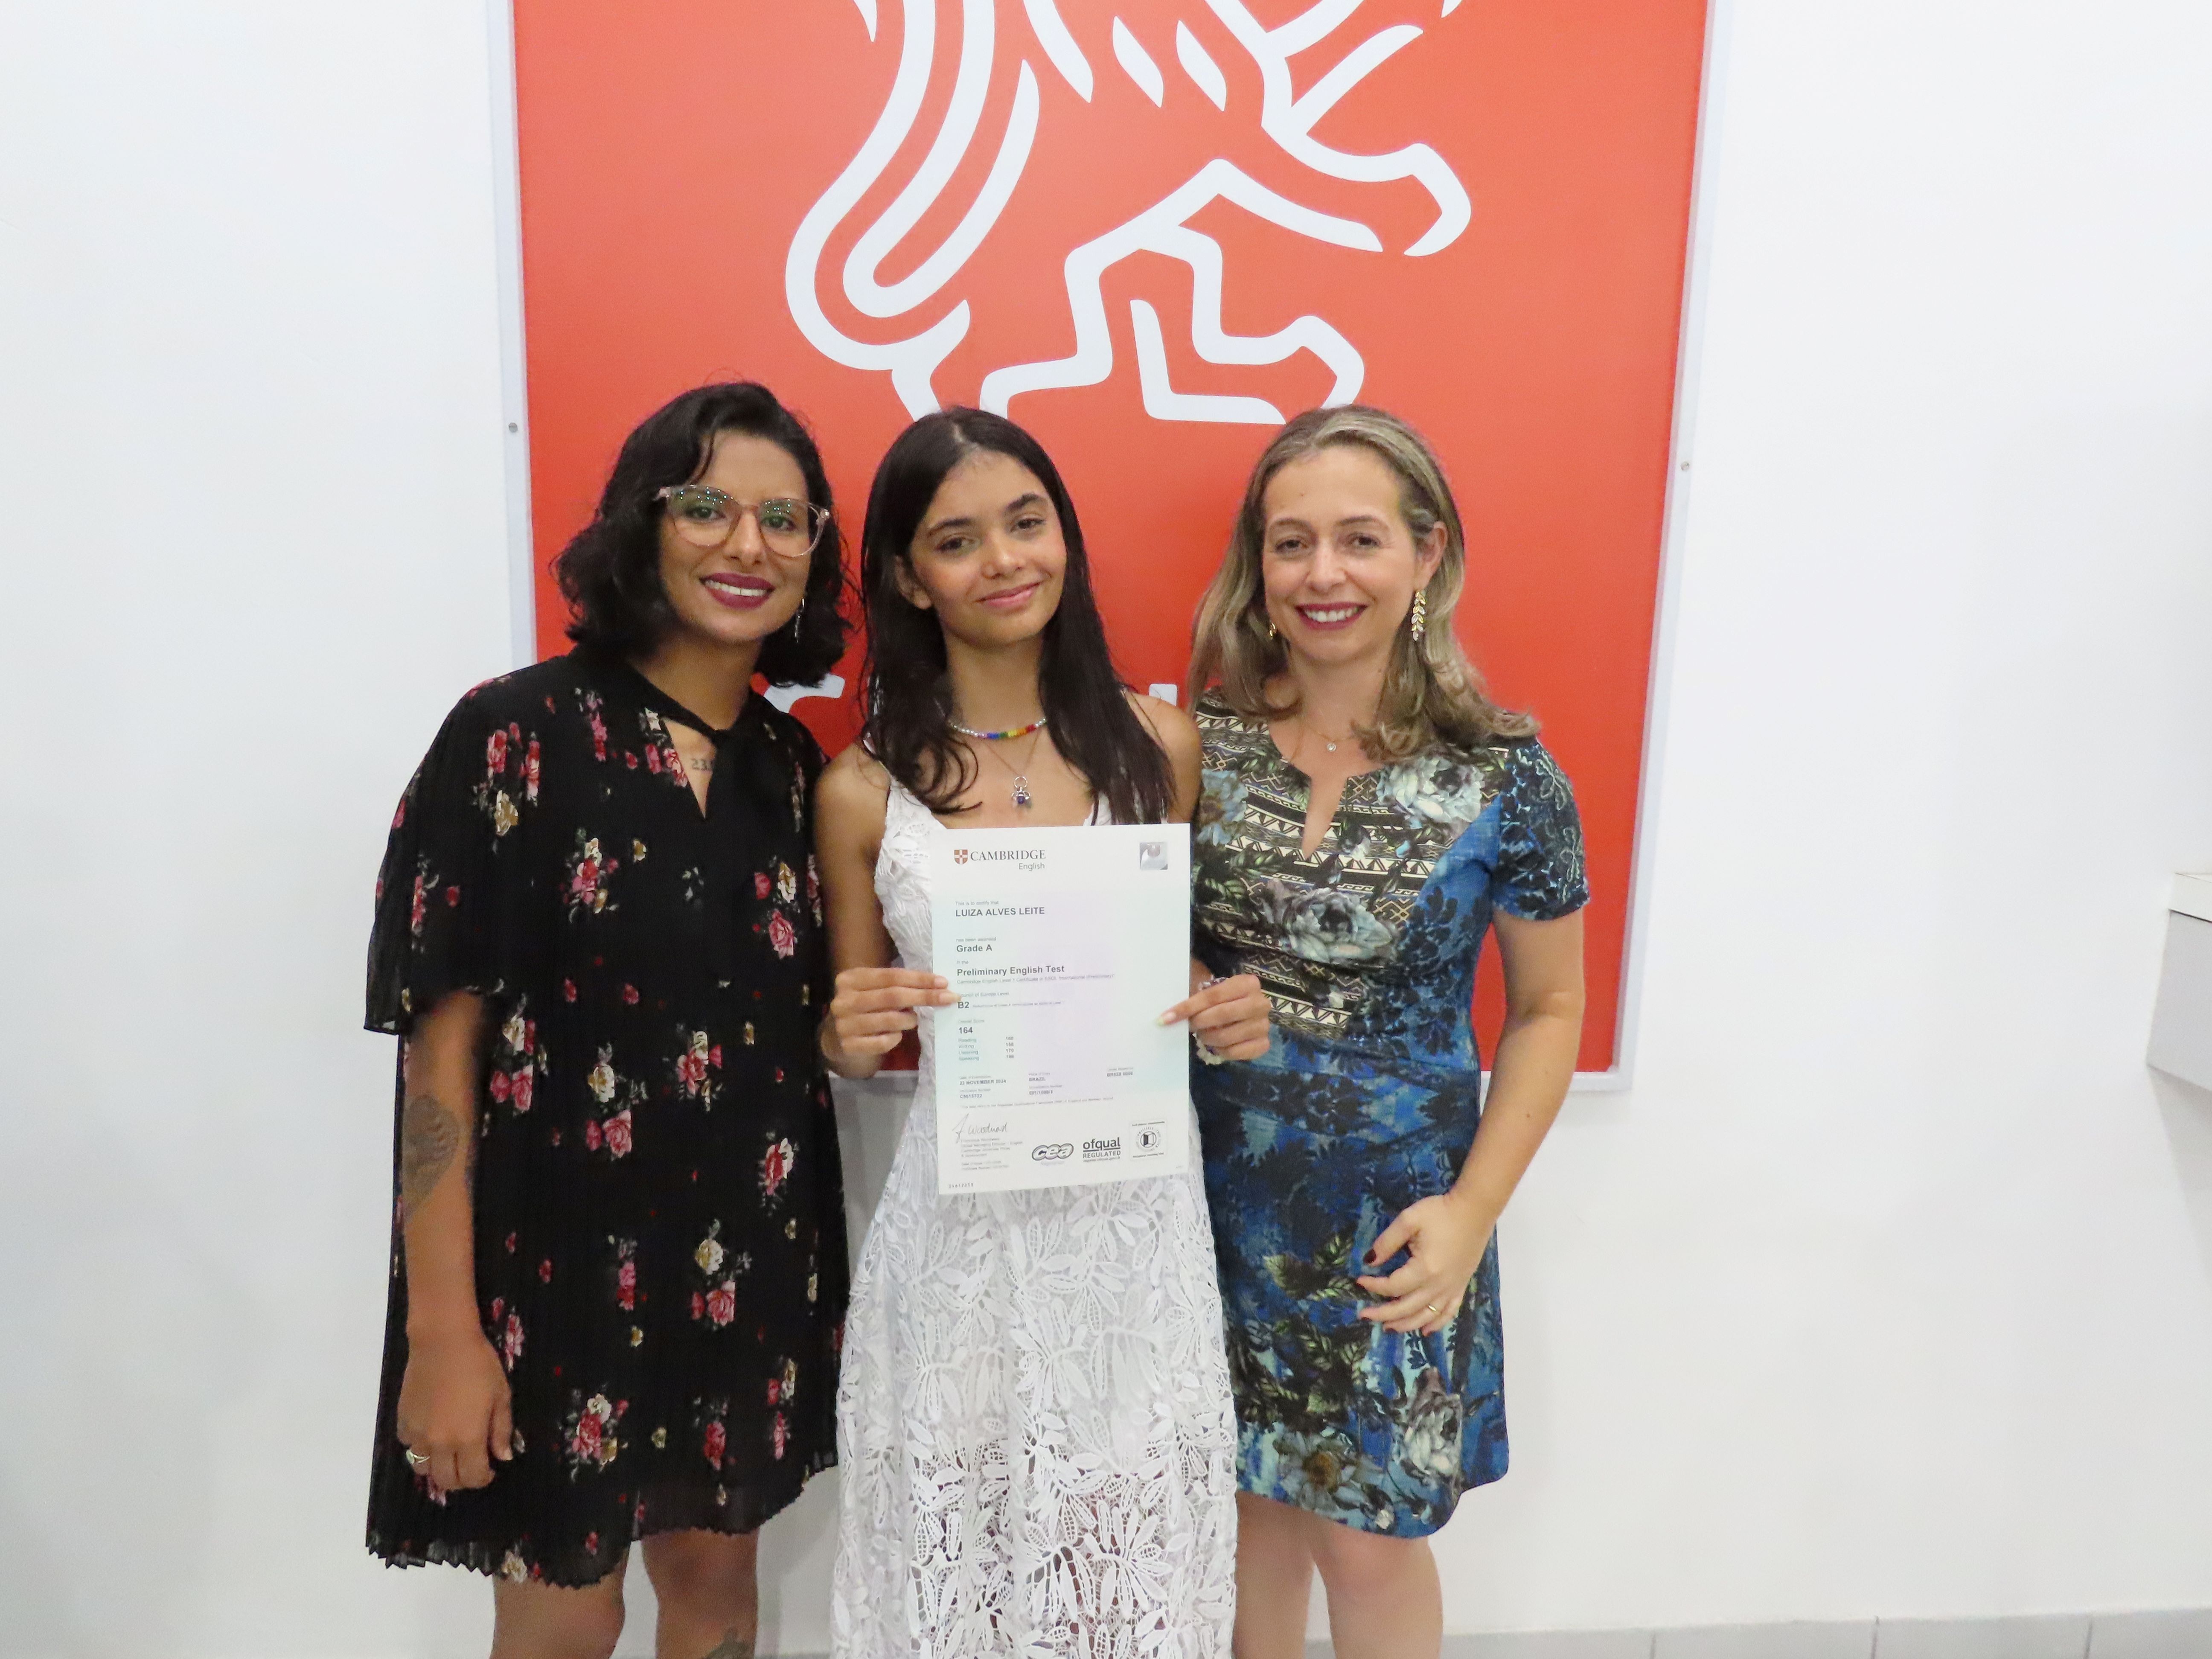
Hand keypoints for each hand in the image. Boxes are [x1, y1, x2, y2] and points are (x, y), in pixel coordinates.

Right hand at [396, 1324, 512, 1493]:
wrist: (442, 1340)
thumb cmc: (479, 1365)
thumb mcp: (501, 1395)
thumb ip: (501, 1430)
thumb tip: (503, 1458)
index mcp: (468, 1438)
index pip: (473, 1478)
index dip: (484, 1478)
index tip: (490, 1468)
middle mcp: (439, 1443)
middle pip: (446, 1481)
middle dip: (461, 1479)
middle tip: (470, 1464)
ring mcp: (418, 1433)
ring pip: (423, 1469)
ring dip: (437, 1467)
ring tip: (449, 1453)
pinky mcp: (403, 1420)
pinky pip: (408, 1446)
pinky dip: (420, 1446)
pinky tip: (431, 1432)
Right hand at [824, 966, 957, 1071]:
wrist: (834, 1039)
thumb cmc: (862, 1010)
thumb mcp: (871, 991)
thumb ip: (894, 986)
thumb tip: (935, 985)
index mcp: (850, 979)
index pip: (891, 976)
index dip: (919, 979)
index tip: (943, 982)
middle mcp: (844, 1000)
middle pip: (893, 996)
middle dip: (924, 996)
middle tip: (948, 998)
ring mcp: (844, 1025)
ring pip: (890, 1020)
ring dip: (910, 1019)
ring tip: (914, 1019)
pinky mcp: (849, 1046)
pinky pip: (883, 1042)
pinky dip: (895, 1038)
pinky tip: (896, 1035)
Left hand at [1158, 968, 1269, 1061]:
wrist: (1244, 1009)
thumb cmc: (1222, 999)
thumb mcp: (1210, 990)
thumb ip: (1194, 997)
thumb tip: (1167, 1016)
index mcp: (1247, 983)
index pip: (1213, 996)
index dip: (1188, 1007)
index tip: (1165, 1018)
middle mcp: (1260, 1003)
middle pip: (1223, 1014)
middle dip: (1200, 1022)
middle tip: (1190, 1026)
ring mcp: (1264, 1024)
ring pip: (1227, 1036)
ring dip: (1208, 1038)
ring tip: (1203, 1034)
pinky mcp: (1264, 1044)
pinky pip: (1236, 1052)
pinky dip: (1221, 1051)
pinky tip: (1217, 1045)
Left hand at [1356, 1189, 1495, 1334]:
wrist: (1474, 1209)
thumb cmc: (1440, 1213)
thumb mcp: (1408, 1220)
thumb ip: (1387, 1242)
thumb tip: (1369, 1261)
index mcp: (1424, 1269)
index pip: (1392, 1286)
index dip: (1373, 1286)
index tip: (1359, 1281)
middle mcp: (1438, 1285)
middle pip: (1406, 1308)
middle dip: (1382, 1314)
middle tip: (1364, 1315)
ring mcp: (1452, 1289)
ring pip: (1426, 1317)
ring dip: (1405, 1324)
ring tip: (1388, 1327)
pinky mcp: (1461, 1287)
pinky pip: (1448, 1313)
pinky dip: (1435, 1324)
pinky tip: (1425, 1331)